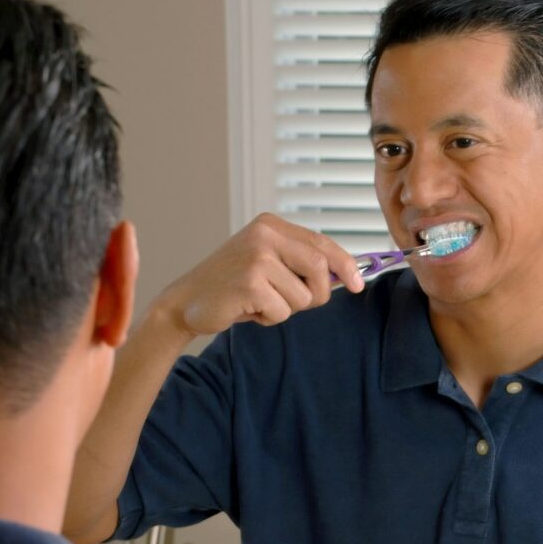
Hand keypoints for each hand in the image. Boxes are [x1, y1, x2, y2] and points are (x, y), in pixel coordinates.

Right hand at [156, 213, 363, 337]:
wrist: (186, 303)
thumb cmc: (231, 287)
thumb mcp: (267, 264)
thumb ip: (300, 264)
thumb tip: (345, 276)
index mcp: (270, 225)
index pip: (322, 243)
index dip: (345, 265)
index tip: (356, 284)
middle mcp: (264, 234)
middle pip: (319, 268)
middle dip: (316, 294)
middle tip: (294, 303)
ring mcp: (256, 257)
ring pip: (303, 296)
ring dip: (287, 309)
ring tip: (259, 302)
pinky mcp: (250, 282)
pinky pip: (283, 311)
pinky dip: (270, 318)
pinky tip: (248, 309)